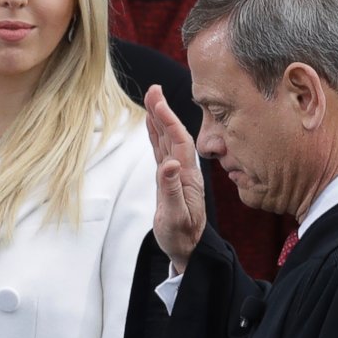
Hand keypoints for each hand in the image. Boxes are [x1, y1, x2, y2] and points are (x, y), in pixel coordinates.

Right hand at [146, 84, 205, 271]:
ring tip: (150, 98)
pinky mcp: (168, 177)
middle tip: (152, 89)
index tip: (158, 100)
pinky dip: (155, 134)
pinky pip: (161, 150)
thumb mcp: (176, 216)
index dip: (168, 120)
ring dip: (158, 118)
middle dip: (162, 111)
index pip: (178, 141)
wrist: (187, 248)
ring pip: (166, 139)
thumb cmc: (181, 236)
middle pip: (172, 134)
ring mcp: (176, 172)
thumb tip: (169, 164)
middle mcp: (183, 169)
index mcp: (187, 175)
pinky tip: (151, 123)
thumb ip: (172, 190)